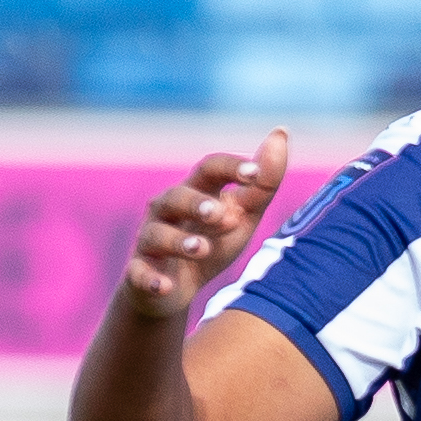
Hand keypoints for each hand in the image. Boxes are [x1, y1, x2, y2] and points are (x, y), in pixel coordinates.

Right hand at [115, 128, 290, 320]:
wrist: (174, 289)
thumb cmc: (212, 241)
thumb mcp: (243, 215)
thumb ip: (263, 182)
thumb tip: (281, 132)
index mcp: (196, 192)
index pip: (209, 169)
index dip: (229, 168)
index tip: (254, 173)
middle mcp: (167, 210)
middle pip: (176, 196)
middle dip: (196, 203)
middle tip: (222, 215)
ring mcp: (150, 241)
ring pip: (157, 234)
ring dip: (180, 241)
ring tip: (202, 248)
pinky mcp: (140, 273)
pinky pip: (139, 273)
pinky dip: (150, 279)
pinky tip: (165, 285)